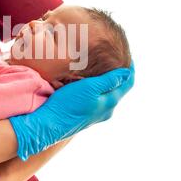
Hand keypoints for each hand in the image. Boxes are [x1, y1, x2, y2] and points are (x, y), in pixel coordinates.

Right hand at [10, 63, 134, 160]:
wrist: (49, 124)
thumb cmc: (69, 103)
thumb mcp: (90, 87)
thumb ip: (110, 80)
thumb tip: (127, 73)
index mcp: (110, 103)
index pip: (128, 83)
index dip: (130, 69)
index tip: (129, 56)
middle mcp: (106, 111)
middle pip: (118, 89)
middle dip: (118, 75)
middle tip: (115, 59)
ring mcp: (96, 115)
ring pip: (107, 95)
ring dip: (107, 82)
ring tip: (102, 69)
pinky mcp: (85, 117)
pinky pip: (97, 100)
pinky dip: (97, 89)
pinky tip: (88, 84)